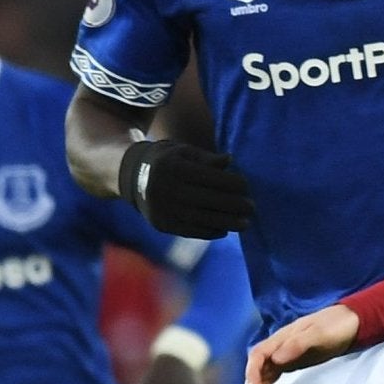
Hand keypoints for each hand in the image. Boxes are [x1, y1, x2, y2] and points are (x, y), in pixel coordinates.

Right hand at [119, 138, 254, 237]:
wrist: (131, 176)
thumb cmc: (167, 160)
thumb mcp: (183, 151)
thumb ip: (206, 158)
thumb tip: (230, 161)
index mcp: (174, 168)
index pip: (211, 178)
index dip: (232, 183)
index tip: (247, 186)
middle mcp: (167, 189)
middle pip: (209, 200)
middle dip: (235, 205)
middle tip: (252, 208)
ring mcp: (163, 209)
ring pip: (202, 218)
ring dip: (227, 222)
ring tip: (245, 224)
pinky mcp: (162, 224)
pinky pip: (190, 231)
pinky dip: (210, 231)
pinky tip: (224, 229)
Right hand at [242, 304, 359, 383]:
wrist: (350, 323)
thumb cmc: (335, 326)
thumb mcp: (320, 333)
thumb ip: (299, 345)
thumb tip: (277, 360)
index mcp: (281, 338)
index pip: (258, 355)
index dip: (252, 373)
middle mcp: (277, 347)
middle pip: (257, 369)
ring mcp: (283, 356)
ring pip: (262, 376)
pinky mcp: (290, 364)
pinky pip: (271, 379)